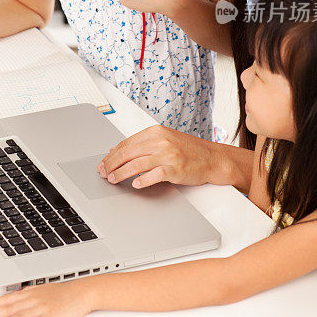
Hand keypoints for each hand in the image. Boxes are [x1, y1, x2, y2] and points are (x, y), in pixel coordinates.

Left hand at [0, 278, 96, 316]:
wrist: (83, 291)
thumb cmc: (64, 292)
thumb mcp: (43, 289)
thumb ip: (29, 293)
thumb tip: (16, 296)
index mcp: (31, 293)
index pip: (8, 298)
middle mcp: (34, 299)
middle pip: (10, 308)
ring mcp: (43, 307)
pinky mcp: (53, 316)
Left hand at [97, 125, 212, 187]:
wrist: (213, 158)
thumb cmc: (189, 150)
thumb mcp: (165, 140)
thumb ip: (143, 144)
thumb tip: (118, 150)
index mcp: (156, 132)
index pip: (127, 143)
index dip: (112, 154)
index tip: (104, 163)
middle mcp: (161, 141)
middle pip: (128, 152)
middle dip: (112, 164)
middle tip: (103, 173)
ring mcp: (169, 154)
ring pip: (137, 164)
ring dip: (121, 173)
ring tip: (113, 179)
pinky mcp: (176, 168)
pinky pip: (155, 175)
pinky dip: (143, 180)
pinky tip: (136, 184)